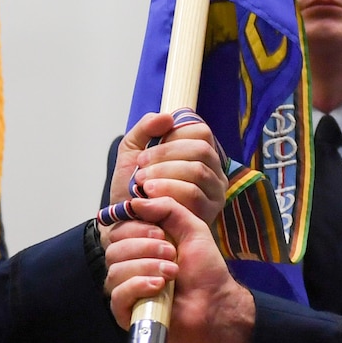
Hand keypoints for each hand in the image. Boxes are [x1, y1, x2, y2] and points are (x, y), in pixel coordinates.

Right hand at [101, 197, 255, 342]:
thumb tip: (135, 201)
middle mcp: (129, 266)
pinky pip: (117, 295)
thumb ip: (167, 209)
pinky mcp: (127, 313)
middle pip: (113, 249)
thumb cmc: (205, 269)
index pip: (118, 230)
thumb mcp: (192, 228)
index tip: (162, 233)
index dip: (136, 228)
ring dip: (146, 267)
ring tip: (172, 272)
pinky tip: (158, 287)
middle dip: (145, 248)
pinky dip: (137, 286)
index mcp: (140, 246)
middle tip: (171, 254)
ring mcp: (126, 290)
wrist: (216, 302)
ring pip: (115, 271)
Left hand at [109, 112, 227, 226]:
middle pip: (201, 149)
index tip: (145, 152)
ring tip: (142, 184)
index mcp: (199, 154)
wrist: (126, 226)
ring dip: (165, 174)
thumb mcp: (131, 154)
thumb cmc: (131, 191)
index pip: (200, 132)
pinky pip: (195, 194)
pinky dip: (169, 191)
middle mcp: (213, 171)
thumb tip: (167, 116)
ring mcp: (215, 192)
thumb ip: (144, 130)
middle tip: (140, 170)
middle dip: (166, 156)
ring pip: (198, 171)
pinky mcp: (210, 212)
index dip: (172, 137)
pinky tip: (151, 196)